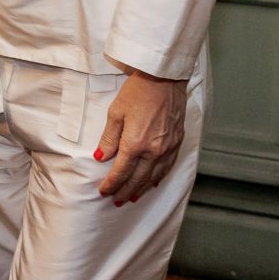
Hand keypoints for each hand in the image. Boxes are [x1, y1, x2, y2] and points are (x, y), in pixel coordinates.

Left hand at [95, 72, 186, 204]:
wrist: (164, 78)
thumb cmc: (138, 91)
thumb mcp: (116, 112)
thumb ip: (109, 138)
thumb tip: (101, 157)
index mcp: (135, 144)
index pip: (121, 172)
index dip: (111, 184)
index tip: (103, 191)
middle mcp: (153, 151)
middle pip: (138, 179)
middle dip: (125, 191)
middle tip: (116, 201)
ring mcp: (167, 148)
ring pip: (154, 177)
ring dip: (142, 189)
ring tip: (133, 197)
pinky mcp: (177, 143)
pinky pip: (167, 167)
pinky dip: (158, 178)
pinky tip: (153, 183)